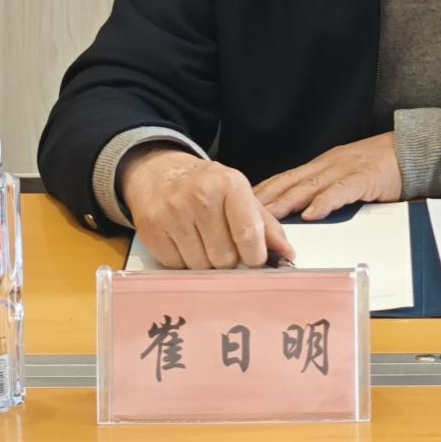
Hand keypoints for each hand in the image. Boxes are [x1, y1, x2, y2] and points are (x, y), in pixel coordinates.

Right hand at [118, 145, 295, 269]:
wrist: (160, 174)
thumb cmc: (208, 187)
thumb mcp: (241, 194)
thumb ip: (266, 225)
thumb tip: (288, 253)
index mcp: (229, 184)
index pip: (248, 233)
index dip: (255, 256)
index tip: (255, 260)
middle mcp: (200, 197)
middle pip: (225, 257)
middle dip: (230, 259)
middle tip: (225, 244)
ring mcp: (173, 214)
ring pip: (201, 266)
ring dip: (207, 262)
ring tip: (204, 241)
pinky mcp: (152, 231)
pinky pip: (177, 267)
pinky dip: (185, 263)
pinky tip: (186, 243)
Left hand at [253, 133, 402, 220]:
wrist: (410, 149)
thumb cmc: (380, 166)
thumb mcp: (344, 176)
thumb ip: (324, 191)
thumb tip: (301, 213)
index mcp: (321, 166)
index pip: (284, 179)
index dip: (262, 192)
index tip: (238, 204)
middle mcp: (327, 166)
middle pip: (289, 182)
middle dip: (264, 199)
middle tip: (240, 214)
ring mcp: (344, 170)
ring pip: (309, 187)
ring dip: (285, 203)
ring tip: (265, 217)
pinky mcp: (364, 178)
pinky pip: (341, 191)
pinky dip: (325, 202)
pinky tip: (312, 214)